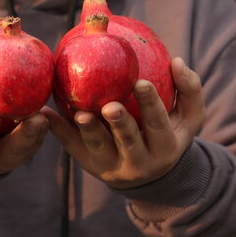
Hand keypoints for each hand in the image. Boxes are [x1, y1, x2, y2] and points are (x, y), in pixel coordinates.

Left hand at [44, 57, 206, 188]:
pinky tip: (46, 114)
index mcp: (165, 148)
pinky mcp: (89, 165)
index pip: (159, 125)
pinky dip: (59, 131)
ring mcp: (111, 167)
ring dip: (89, 131)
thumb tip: (176, 60)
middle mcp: (139, 162)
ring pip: (99, 148)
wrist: (149, 175)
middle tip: (110, 106)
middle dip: (120, 124)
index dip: (152, 105)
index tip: (141, 82)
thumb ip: (189, 89)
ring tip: (80, 114)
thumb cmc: (169, 132)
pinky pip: (73, 147)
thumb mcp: (188, 117)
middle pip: (129, 142)